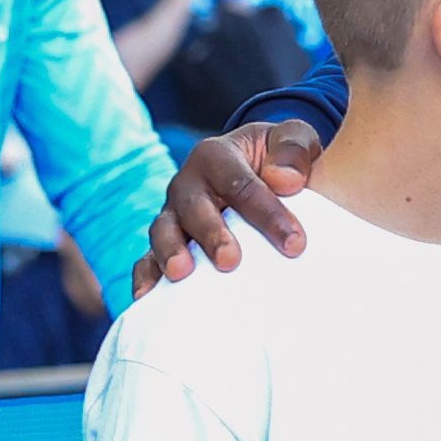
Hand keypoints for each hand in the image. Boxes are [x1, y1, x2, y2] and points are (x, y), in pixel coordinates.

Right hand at [146, 119, 320, 284]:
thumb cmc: (280, 159)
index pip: (239, 183)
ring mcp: (173, 215)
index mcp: (216, 156)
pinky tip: (147, 299)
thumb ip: (294, 150)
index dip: (266, 213)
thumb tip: (284, 180)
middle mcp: (188, 183)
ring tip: (181, 275)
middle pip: (193, 207)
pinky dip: (145, 277)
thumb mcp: (295, 140)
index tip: (295, 244)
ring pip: (164, 231)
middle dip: (211, 234)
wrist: (262, 170)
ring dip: (170, 252)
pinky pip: (148, 259)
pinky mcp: (167, 243)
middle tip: (231, 261)